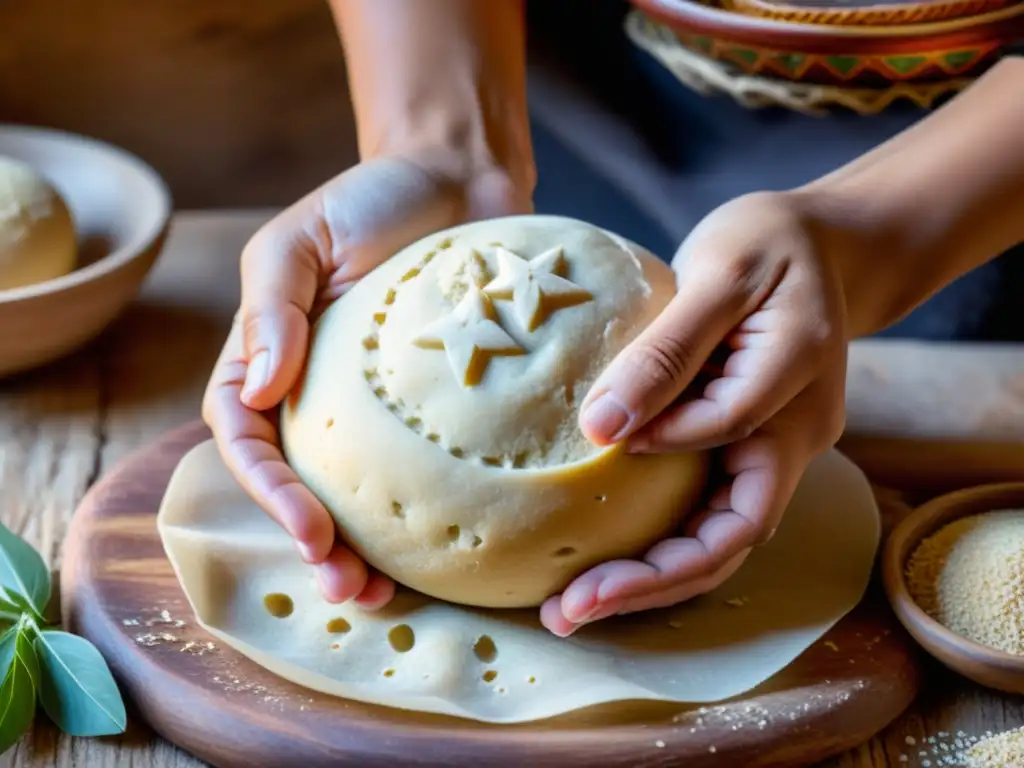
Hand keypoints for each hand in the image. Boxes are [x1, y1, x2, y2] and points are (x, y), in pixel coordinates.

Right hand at [203, 155, 529, 608]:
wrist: (459, 180)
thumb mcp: (301, 241)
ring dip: (364, 552)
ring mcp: (381, 408)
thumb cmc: (371, 201)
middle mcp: (320, 394)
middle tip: (346, 587)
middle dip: (315, 544)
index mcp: (272, 360)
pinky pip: (426, 469)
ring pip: (361, 494)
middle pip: (302, 485)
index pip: (248, 438)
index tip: (311, 529)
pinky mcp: (438, 409)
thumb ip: (272, 310)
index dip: (270, 492)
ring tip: (380, 596)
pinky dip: (425, 515)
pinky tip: (441, 553)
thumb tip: (258, 389)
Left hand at [540, 191, 849, 635]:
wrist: (823, 246)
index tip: (600, 435)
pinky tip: (604, 559)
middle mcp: (793, 435)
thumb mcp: (720, 273)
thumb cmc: (770, 243)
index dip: (666, 443)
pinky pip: (705, 511)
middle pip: (731, 533)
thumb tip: (602, 427)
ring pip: (718, 537)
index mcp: (796, 380)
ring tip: (571, 604)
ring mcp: (773, 450)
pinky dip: (657, 544)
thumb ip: (668, 349)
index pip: (730, 432)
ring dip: (649, 578)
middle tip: (568, 609)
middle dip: (652, 579)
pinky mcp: (745, 450)